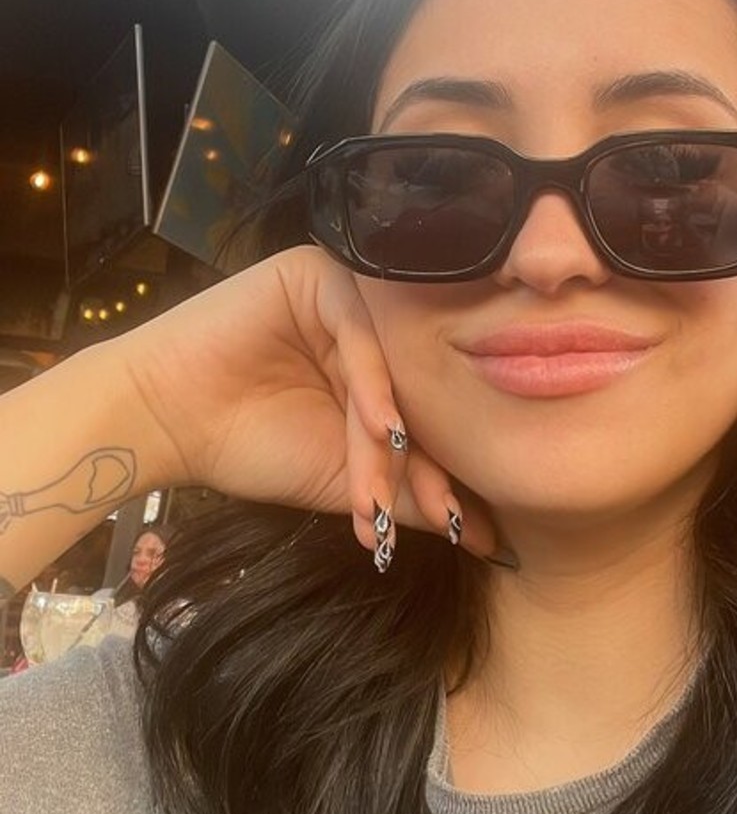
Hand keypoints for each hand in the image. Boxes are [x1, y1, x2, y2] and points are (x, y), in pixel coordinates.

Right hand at [117, 247, 501, 563]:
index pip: (432, 416)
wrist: (167, 423)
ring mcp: (346, 296)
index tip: (470, 530)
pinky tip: (376, 431)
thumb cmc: (252, 447)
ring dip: (388, 440)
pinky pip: (361, 332)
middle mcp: (375, 326)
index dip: (447, 475)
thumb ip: (412, 496)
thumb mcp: (348, 482)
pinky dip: (371, 386)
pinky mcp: (315, 274)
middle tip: (442, 519)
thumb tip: (491, 539)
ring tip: (381, 497)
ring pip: (393, 371)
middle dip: (427, 466)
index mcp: (387, 366)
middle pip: (420, 394)